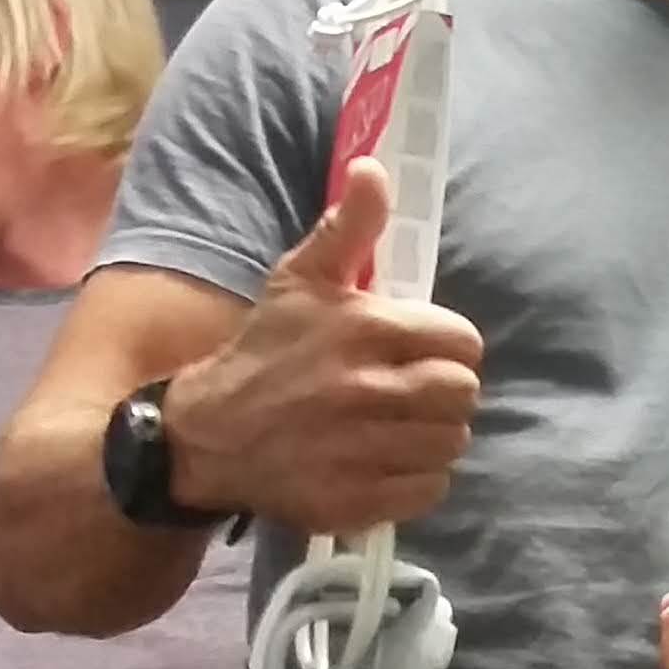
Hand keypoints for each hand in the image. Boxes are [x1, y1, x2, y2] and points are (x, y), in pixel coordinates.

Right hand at [161, 157, 484, 532]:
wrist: (204, 435)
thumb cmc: (264, 350)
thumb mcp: (300, 279)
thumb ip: (349, 226)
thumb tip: (374, 168)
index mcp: (366, 331)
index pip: (464, 343)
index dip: (449, 347)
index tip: (423, 351)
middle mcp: (368, 391)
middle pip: (463, 394)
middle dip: (446, 392)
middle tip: (415, 390)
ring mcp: (361, 451)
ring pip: (451, 443)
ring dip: (434, 435)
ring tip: (400, 425)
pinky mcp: (355, 500)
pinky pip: (429, 489)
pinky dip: (417, 479)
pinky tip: (386, 461)